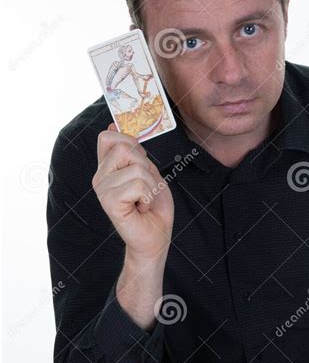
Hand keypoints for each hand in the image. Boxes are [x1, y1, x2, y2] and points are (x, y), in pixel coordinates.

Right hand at [92, 123, 173, 260]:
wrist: (155, 236)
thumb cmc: (153, 207)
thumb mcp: (147, 172)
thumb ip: (132, 152)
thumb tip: (112, 125)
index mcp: (106, 168)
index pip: (108, 137)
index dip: (130, 143)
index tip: (140, 165)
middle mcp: (99, 177)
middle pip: (125, 148)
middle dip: (146, 167)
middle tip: (145, 188)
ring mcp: (102, 189)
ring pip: (136, 168)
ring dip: (150, 185)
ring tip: (144, 201)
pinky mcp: (109, 202)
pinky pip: (138, 184)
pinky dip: (148, 196)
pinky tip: (141, 208)